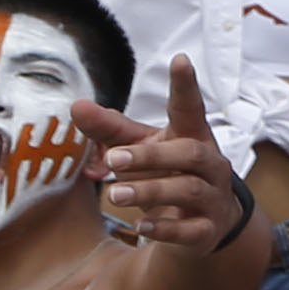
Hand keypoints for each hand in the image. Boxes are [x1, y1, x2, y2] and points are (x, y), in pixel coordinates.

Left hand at [83, 57, 245, 248]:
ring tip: (114, 194)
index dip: (186, 86)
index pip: (190, 108)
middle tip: (114, 158)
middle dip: (151, 156)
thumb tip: (76, 107)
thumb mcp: (143, 147)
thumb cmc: (170, 173)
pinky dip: (164, 227)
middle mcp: (209, 164)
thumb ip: (111, 129)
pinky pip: (190, 229)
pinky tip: (140, 225)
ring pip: (188, 190)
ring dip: (150, 190)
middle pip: (189, 153)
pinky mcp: (207, 229)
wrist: (204, 223)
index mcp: (192, 136)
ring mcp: (212, 197)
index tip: (180, 60)